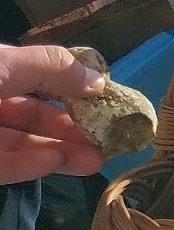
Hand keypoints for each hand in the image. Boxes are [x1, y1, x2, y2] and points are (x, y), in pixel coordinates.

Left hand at [0, 44, 107, 184]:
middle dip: (73, 128)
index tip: (106, 103)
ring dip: (60, 152)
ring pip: (22, 144)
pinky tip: (56, 163)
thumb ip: (52, 68)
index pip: (38, 77)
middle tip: (107, 140)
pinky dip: (29, 167)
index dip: (72, 89)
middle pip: (33, 114)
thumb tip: (99, 81)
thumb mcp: (5, 63)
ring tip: (95, 161)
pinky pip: (2, 167)